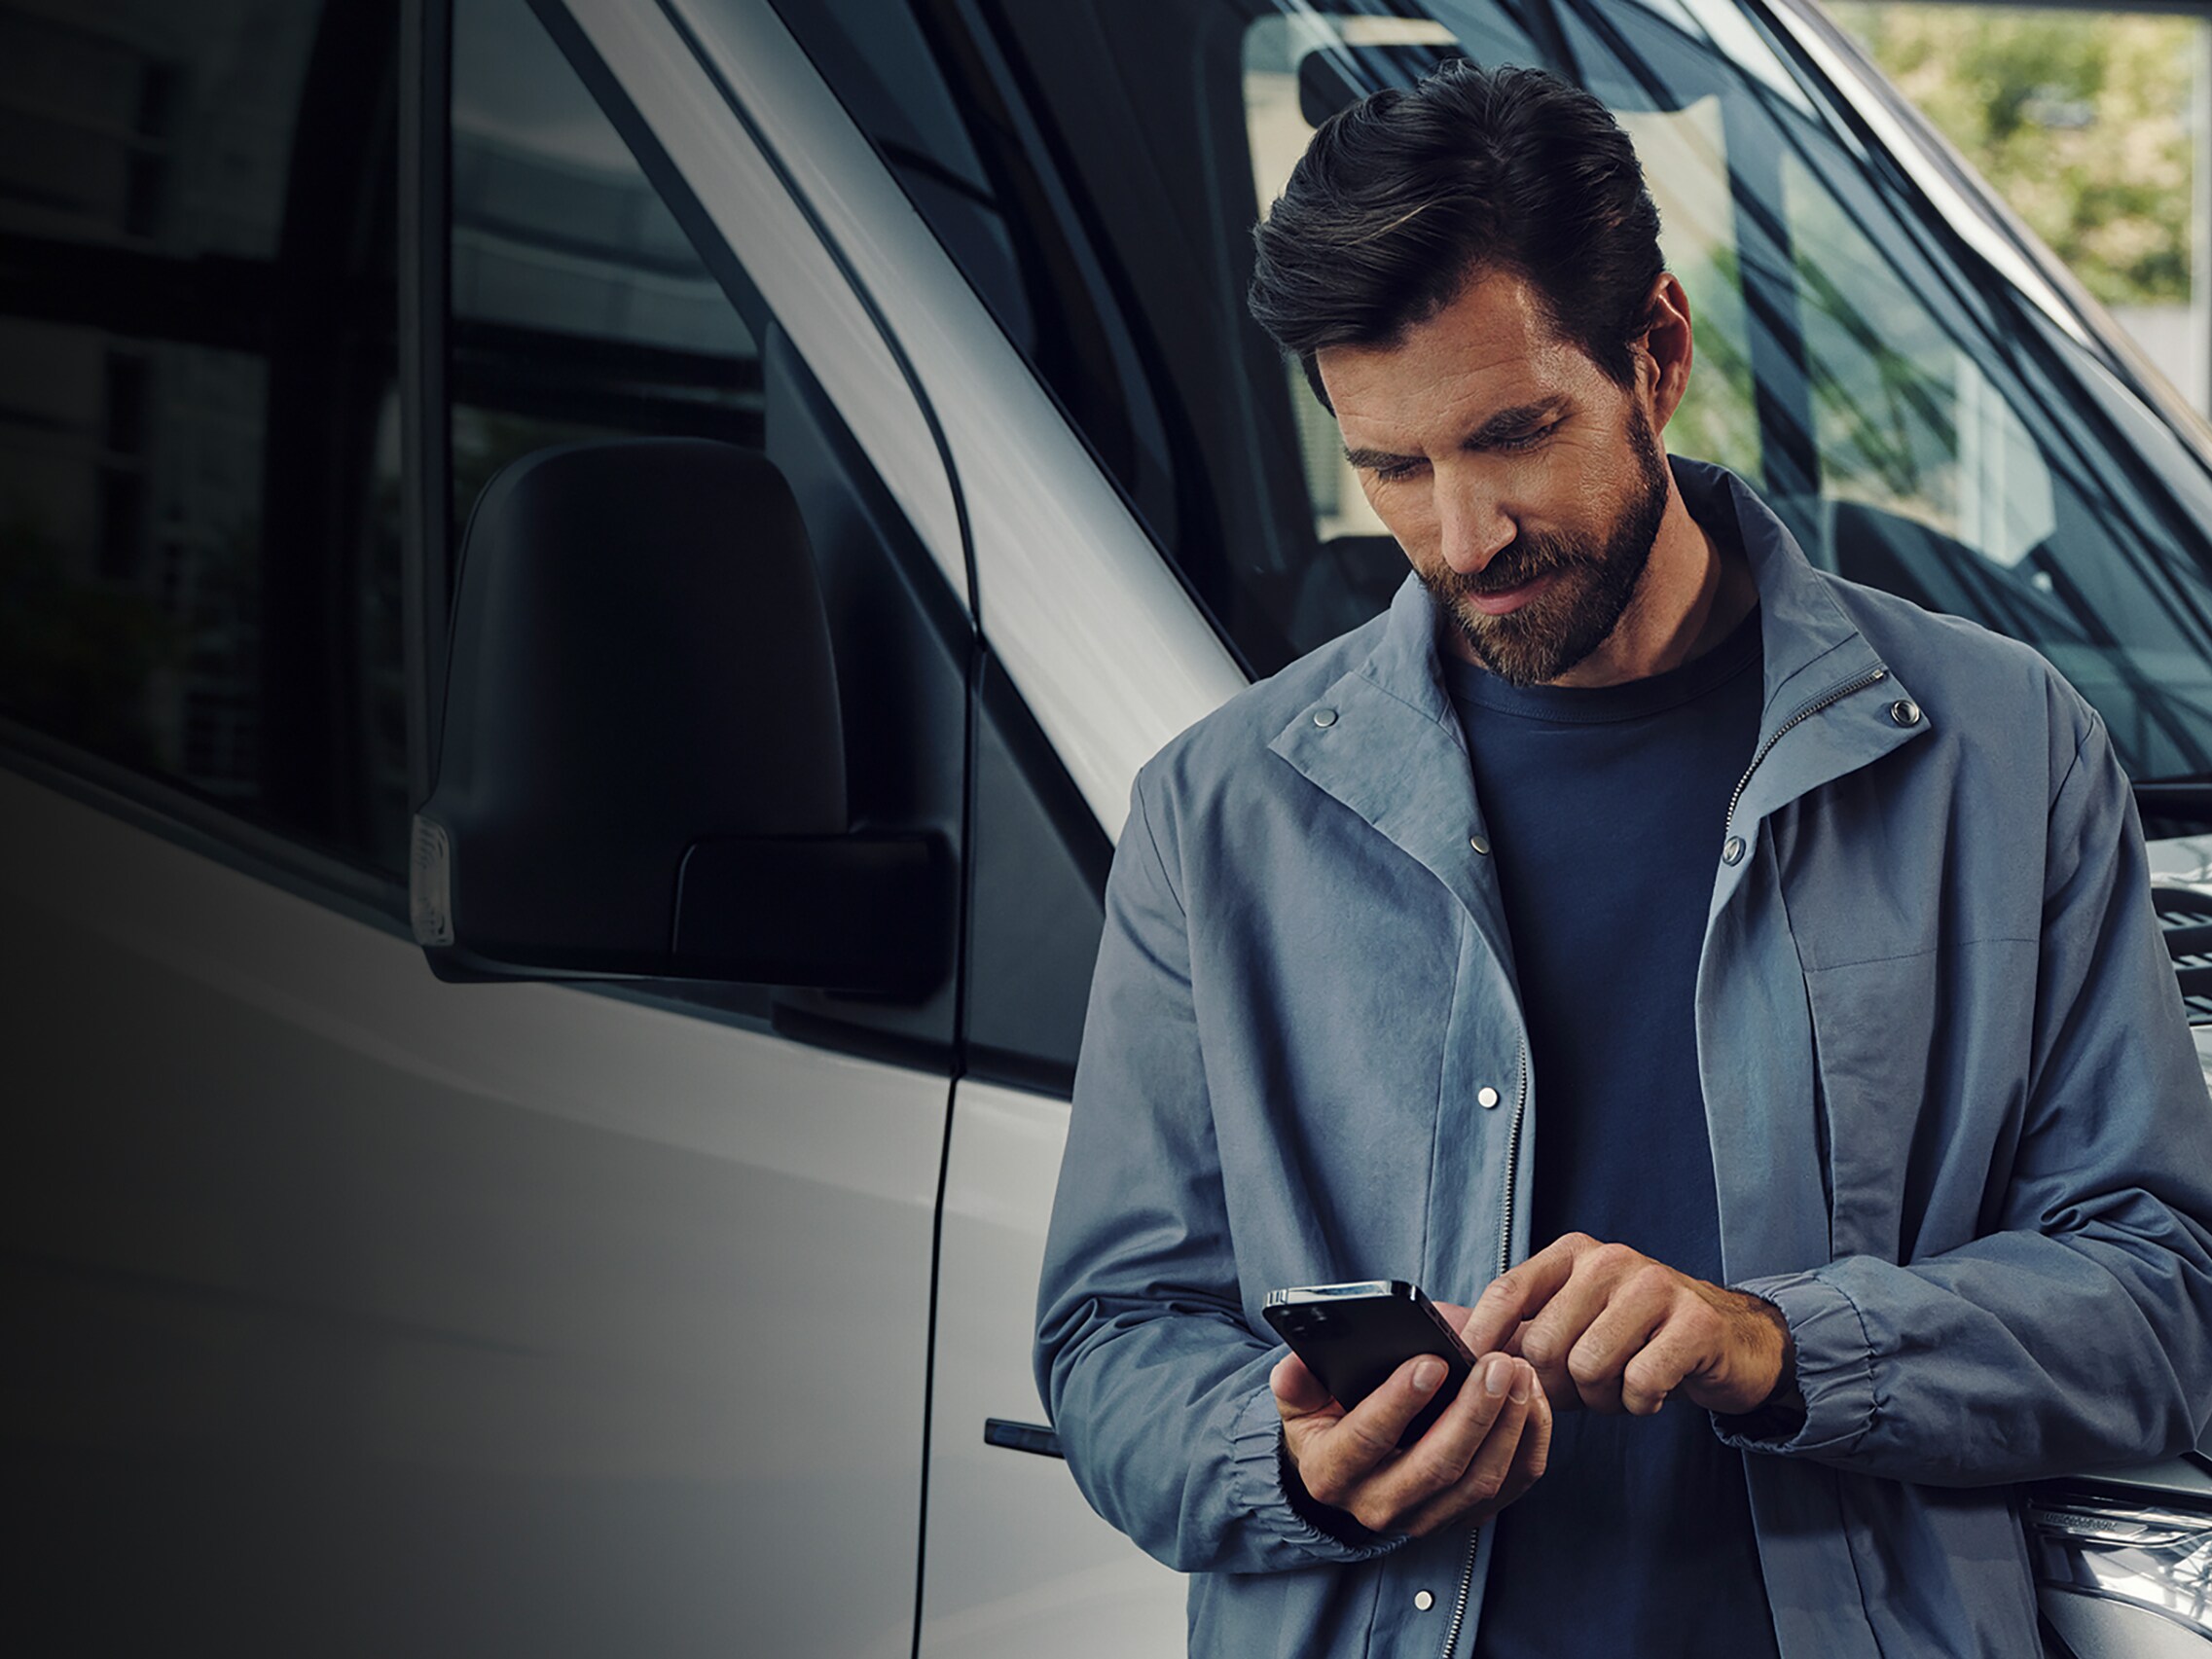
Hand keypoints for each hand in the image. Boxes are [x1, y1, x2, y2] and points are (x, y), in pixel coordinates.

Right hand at [1271, 1326, 1550, 1539]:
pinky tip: (1532, 1399)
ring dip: (1507, 1425)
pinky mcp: (1464, 1516)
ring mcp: (1425, 1518)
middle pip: (1435, 1466)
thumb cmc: (1329, 1418)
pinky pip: (1510, 1487)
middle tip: (1496, 1363)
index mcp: (1331, 1472)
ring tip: (1519, 1372)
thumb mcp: (1300, 1398)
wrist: (1350, 1470)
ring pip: (1479, 1481)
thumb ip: (1297, 1378)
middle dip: (1472, 1412)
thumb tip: (1296, 1364)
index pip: (1366, 1440)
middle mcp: (1376, 1506)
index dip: (1399, 1402)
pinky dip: (1529, 1443)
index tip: (1431, 1361)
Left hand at [1459, 1233, 1787, 1415]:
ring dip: (1602, 1398)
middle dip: (1557, 1385)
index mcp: (1572, 1254)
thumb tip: (1458, 1346)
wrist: (1730, 1341)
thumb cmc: (1639, 1336)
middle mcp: (1609, 1260)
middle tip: (1586, 1390)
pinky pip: (1640, 1383)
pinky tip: (1653, 1391)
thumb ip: (1522, 1328)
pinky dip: (1641, 1403)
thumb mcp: (1576, 1320)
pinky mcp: (1694, 1323)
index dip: (1481, 1335)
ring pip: (1589, 1367)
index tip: (1467, 1370)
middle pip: (1544, 1344)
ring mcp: (1655, 1286)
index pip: (1508, 1291)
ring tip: (1622, 1385)